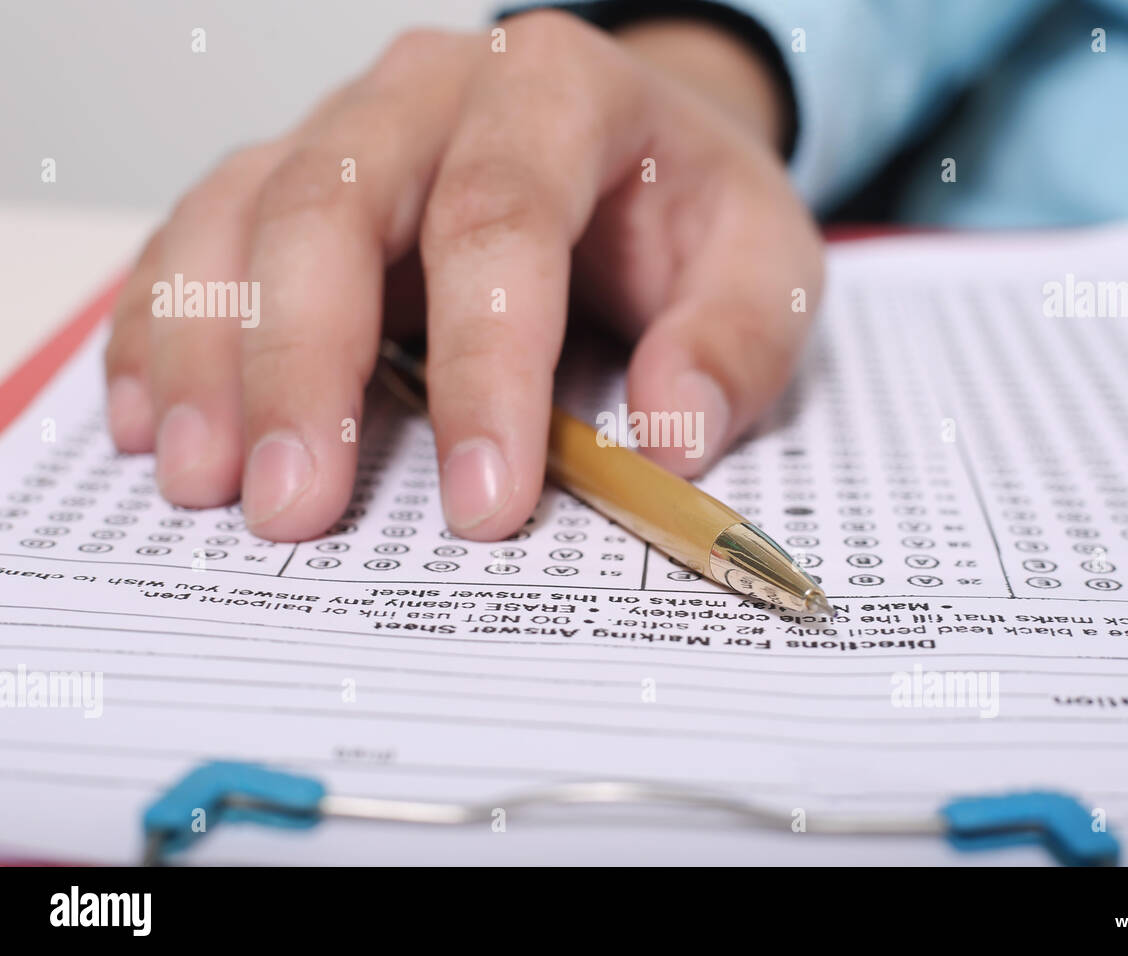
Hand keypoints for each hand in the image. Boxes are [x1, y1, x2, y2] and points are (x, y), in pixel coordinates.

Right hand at [103, 10, 823, 541]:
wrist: (639, 150)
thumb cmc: (690, 212)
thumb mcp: (766, 266)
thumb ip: (734, 343)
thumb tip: (672, 435)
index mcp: (560, 91)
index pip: (502, 220)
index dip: (487, 367)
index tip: (485, 503)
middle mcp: (432, 92)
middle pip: (333, 205)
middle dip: (305, 366)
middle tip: (294, 509)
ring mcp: (345, 129)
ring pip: (240, 216)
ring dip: (207, 354)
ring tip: (203, 483)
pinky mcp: (291, 178)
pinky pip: (198, 236)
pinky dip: (164, 328)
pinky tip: (151, 418)